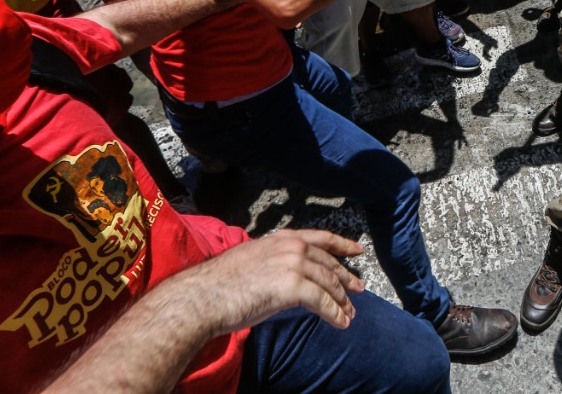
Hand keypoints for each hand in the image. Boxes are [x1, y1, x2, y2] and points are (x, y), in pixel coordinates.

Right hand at [174, 229, 365, 333]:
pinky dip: (334, 314)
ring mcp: (293, 264)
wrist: (202, 297)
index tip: (358, 250)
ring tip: (350, 315)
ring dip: (342, 301)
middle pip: (328, 264)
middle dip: (345, 279)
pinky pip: (322, 302)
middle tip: (359, 291)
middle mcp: (291, 247)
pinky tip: (341, 322)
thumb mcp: (252, 260)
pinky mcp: (292, 286)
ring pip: (328, 284)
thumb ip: (274, 261)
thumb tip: (287, 274)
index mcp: (280, 239)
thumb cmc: (220, 285)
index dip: (342, 244)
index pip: (320, 238)